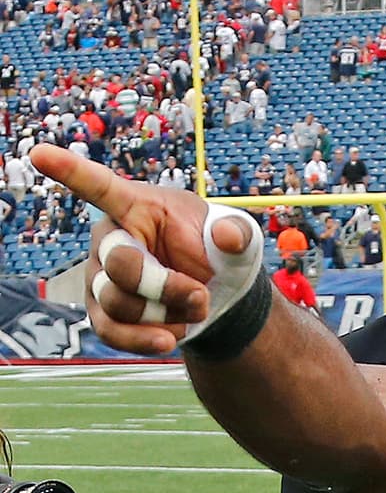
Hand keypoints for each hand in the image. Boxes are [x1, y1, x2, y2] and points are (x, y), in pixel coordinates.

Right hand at [28, 145, 251, 354]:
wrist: (215, 295)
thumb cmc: (217, 253)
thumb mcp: (238, 238)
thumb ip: (237, 232)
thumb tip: (227, 236)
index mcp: (137, 208)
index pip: (100, 186)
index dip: (71, 171)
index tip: (40, 152)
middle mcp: (109, 240)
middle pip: (119, 266)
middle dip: (165, 287)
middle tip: (201, 294)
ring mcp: (100, 277)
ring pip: (117, 303)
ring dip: (164, 314)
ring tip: (195, 310)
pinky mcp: (103, 312)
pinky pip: (111, 332)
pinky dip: (143, 340)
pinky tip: (168, 340)